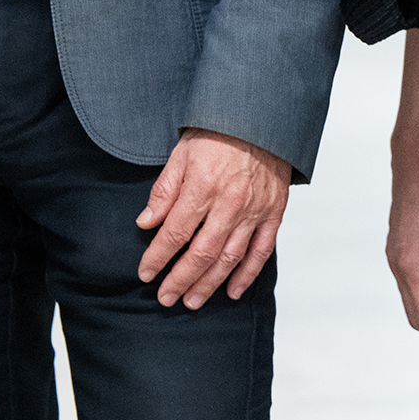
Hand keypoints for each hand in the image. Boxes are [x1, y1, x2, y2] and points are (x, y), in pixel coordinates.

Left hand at [137, 128, 291, 308]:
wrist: (262, 117)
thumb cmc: (218, 132)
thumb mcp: (181, 154)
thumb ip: (164, 191)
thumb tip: (145, 223)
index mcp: (202, 187)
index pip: (174, 233)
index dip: (157, 257)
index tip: (145, 273)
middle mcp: (229, 204)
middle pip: (201, 254)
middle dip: (180, 280)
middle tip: (165, 299)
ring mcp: (254, 211)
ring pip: (229, 259)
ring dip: (208, 284)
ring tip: (191, 302)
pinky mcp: (273, 213)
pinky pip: (261, 252)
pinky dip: (247, 275)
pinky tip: (232, 291)